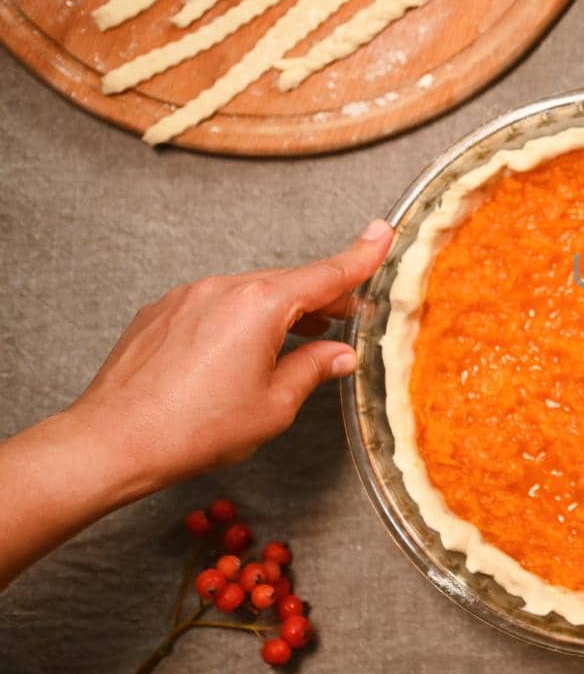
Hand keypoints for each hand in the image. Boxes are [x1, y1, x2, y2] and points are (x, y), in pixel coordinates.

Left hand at [68, 219, 393, 488]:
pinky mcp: (160, 313)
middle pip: (287, 284)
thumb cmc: (195, 428)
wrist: (113, 440)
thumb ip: (312, 369)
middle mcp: (223, 289)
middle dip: (320, 299)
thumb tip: (338, 354)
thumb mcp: (274, 406)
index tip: (381, 233)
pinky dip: (237, 322)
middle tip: (345, 319)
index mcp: (260, 306)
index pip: (325, 274)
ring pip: (249, 295)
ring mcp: (186, 297)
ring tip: (294, 343)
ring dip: (277, 313)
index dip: (360, 256)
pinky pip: (213, 307)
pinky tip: (236, 357)